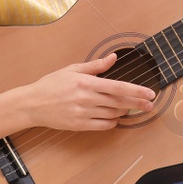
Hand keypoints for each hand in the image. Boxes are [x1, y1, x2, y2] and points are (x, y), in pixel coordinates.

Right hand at [19, 52, 154, 130]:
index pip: (118, 87)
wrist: (32, 104)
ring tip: (131, 108)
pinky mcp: (79, 125)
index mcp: (86, 83)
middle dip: (137, 103)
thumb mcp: (72, 69)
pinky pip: (102, 125)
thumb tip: (113, 58)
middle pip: (119, 102)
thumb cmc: (52, 84)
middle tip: (150, 104)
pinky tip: (115, 117)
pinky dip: (112, 122)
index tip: (150, 93)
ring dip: (124, 111)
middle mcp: (86, 99)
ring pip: (112, 113)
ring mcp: (83, 113)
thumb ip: (95, 66)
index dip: (136, 91)